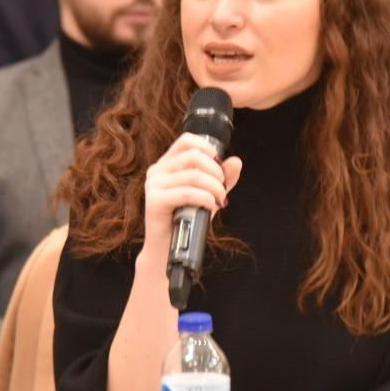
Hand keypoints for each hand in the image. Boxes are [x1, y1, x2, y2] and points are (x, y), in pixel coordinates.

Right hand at [141, 133, 241, 266]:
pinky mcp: (153, 200)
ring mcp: (153, 184)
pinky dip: (205, 198)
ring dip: (214, 187)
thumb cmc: (188, 220)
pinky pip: (186, 192)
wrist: (169, 250)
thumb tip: (236, 161)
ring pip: (193, 175)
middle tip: (222, 189)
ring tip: (220, 200)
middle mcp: (157, 170)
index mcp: (167, 164)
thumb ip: (222, 178)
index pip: (187, 140)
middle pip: (193, 155)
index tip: (220, 166)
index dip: (208, 149)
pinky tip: (211, 206)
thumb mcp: (209, 194)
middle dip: (216, 172)